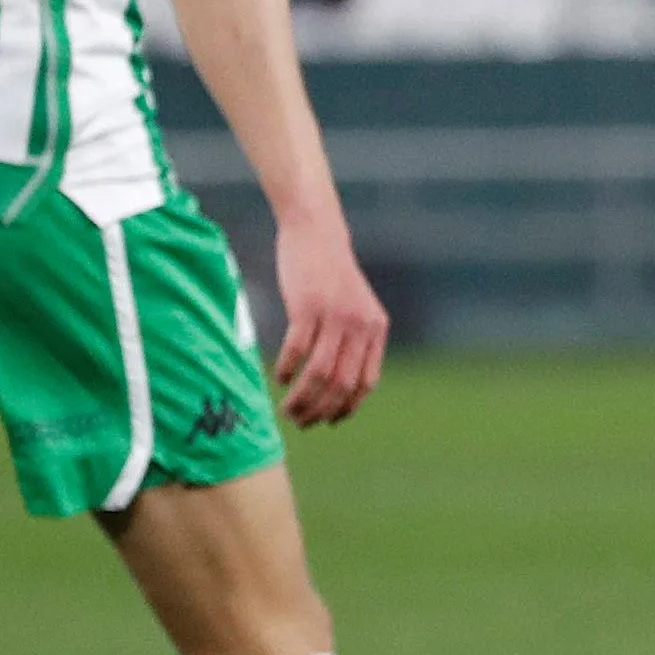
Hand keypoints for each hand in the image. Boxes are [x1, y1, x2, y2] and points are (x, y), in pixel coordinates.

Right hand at [269, 218, 390, 425]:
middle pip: (341, 385)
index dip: (346, 408)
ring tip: (286, 408)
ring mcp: (335, 316)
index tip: (328, 421)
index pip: (365, 383)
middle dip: (319, 411)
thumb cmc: (331, 275)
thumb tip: (339, 385)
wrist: (317, 233)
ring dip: (301, 398)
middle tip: (299, 421)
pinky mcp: (308, 306)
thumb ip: (353, 340)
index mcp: (375, 329)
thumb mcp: (355, 307)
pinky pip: (297, 351)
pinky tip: (279, 377)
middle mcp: (360, 325)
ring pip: (319, 374)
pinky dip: (286, 369)